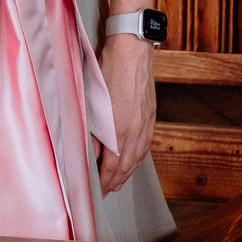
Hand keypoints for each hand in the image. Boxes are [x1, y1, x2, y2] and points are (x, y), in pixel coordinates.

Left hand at [96, 32, 154, 193]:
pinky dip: (139, 157)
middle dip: (116, 181)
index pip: (111, 167)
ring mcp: (146, 123)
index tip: (97, 191)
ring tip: (120, 181)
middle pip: (127, 166)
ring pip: (138, 157)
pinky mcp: (151, 115)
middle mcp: (136, 131)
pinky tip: (135, 159)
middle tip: (107, 191)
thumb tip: (91, 155)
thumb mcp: (90, 106)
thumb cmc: (107, 73)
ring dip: (128, 172)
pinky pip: (146, 144)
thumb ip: (92, 135)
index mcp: (119, 131)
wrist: (131, 50)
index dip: (104, 182)